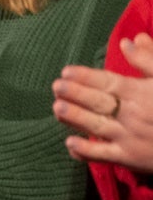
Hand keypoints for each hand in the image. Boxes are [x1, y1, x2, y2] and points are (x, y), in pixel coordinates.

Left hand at [54, 33, 152, 171]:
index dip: (85, 76)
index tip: (66, 71)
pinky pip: (103, 155)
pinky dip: (85, 151)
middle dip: (75, 93)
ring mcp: (130, 138)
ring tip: (56, 107)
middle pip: (98, 102)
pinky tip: (69, 143)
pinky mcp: (130, 158)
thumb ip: (149, 59)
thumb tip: (129, 40)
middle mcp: (133, 114)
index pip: (108, 81)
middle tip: (56, 86)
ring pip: (96, 126)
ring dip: (74, 117)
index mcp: (143, 92)